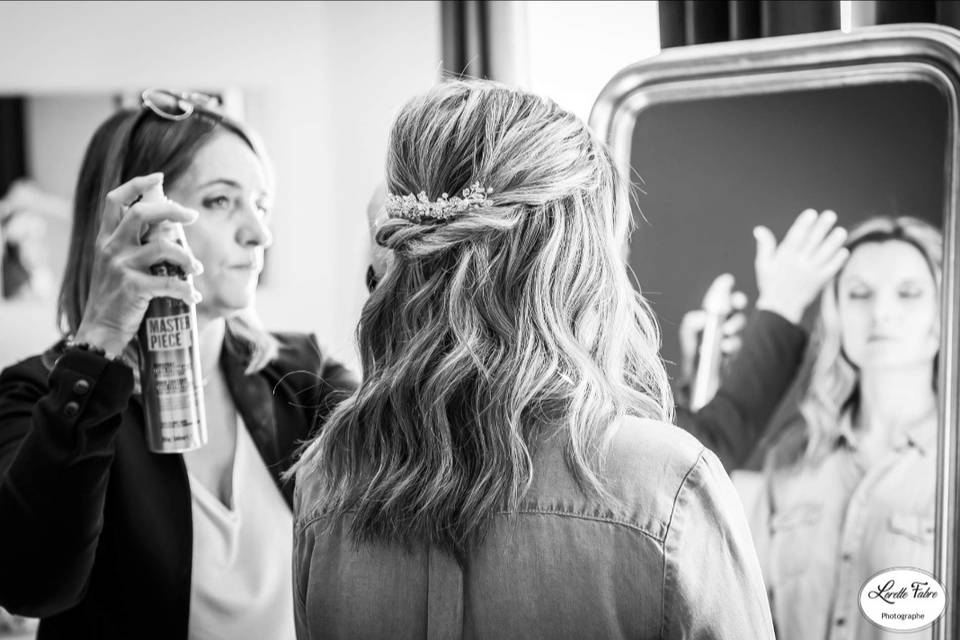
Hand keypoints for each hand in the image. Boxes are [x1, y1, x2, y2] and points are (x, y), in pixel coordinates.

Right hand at [73, 174, 202, 357]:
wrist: (101, 329)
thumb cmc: (116, 296)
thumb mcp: (115, 263)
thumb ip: (132, 243)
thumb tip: (165, 224)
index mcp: (106, 239)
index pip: (114, 200)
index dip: (136, 185)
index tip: (158, 178)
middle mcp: (110, 248)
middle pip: (142, 214)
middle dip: (172, 210)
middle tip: (192, 215)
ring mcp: (120, 267)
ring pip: (162, 248)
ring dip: (186, 257)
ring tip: (196, 268)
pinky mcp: (132, 288)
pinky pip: (169, 283)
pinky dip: (187, 290)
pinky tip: (194, 297)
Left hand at [679, 273, 747, 382]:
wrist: (697, 375)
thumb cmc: (693, 349)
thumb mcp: (688, 333)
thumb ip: (692, 322)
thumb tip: (704, 318)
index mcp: (713, 314)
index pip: (720, 297)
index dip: (724, 287)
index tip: (727, 279)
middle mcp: (725, 321)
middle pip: (737, 306)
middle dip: (738, 301)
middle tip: (737, 302)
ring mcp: (732, 336)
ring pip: (738, 324)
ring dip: (734, 324)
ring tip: (725, 332)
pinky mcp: (735, 352)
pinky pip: (737, 344)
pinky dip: (731, 343)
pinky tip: (723, 348)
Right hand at [754, 209, 848, 323]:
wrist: (779, 309)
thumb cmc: (770, 284)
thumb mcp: (763, 264)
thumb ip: (764, 246)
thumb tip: (759, 229)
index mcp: (784, 258)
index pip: (795, 238)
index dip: (803, 225)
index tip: (811, 213)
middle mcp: (798, 264)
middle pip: (812, 243)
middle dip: (821, 228)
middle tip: (830, 215)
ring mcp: (810, 273)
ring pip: (824, 255)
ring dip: (833, 243)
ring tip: (841, 231)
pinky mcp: (820, 282)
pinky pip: (831, 269)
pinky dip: (838, 260)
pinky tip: (844, 250)